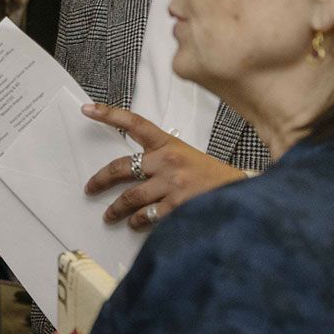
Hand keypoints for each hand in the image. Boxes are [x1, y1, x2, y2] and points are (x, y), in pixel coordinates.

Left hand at [81, 103, 245, 229]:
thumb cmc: (213, 177)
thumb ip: (160, 160)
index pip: (135, 123)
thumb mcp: (187, 157)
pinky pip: (147, 216)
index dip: (109, 114)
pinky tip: (136, 224)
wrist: (246, 195)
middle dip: (100, 180)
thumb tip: (132, 173)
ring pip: (130, 198)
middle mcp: (168, 161)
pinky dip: (139, 222)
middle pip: (121, 168)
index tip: (88, 109)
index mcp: (169, 144)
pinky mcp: (177, 206)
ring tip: (111, 216)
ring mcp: (172, 184)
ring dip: (117, 209)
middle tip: (90, 188)